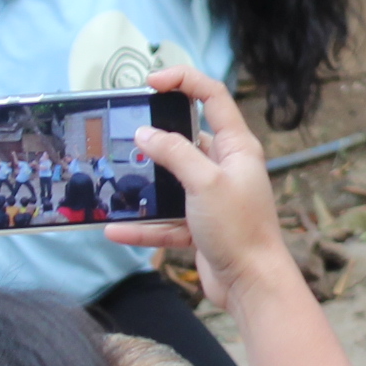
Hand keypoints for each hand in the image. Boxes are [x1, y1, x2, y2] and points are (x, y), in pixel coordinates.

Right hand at [105, 64, 296, 307]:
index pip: (212, 97)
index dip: (184, 81)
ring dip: (144, 185)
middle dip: (156, 136)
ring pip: (171, 183)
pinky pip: (165, 220)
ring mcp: (212, 198)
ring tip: (113, 179)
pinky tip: (114, 229)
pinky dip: (142, 225)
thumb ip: (175, 154)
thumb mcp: (205, 182)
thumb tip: (145, 133)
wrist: (252, 284)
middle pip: (187, 139)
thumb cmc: (238, 228)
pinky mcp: (200, 226)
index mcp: (236, 147)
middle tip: (124, 133)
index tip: (151, 82)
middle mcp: (225, 167)